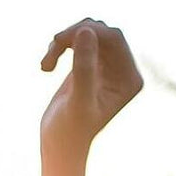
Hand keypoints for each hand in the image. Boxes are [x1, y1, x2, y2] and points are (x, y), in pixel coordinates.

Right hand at [39, 19, 141, 154]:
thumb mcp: (77, 100)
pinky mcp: (91, 66)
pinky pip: (78, 40)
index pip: (114, 39)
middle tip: (52, 47)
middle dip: (74, 34)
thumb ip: (84, 67)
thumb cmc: (70, 130)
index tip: (59, 40)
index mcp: (129, 79)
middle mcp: (123, 71)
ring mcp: (107, 67)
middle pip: (102, 32)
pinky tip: (46, 67)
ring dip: (64, 41)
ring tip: (46, 63)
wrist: (59, 146)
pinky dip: (60, 46)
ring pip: (88, 32)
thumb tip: (86, 30)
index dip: (88, 31)